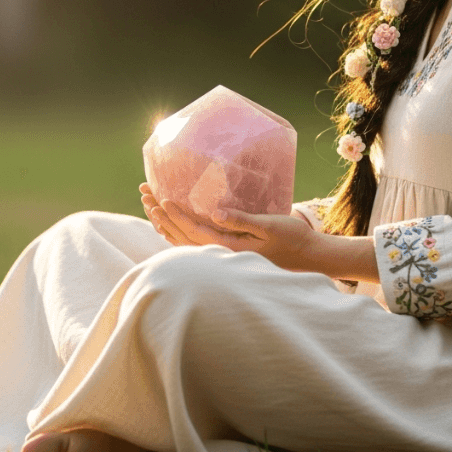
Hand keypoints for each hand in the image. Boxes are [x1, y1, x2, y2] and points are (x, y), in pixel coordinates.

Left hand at [138, 182, 319, 271]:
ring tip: (149, 206)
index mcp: (230, 247)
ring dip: (166, 224)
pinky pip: (195, 244)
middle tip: (144, 195)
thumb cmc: (291, 238)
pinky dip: (178, 233)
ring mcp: (223, 255)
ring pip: (186, 241)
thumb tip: (215, 214)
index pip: (195, 231)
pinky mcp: (227, 252)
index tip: (161, 199)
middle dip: (162, 216)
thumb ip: (242, 221)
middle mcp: (222, 254)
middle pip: (183, 237)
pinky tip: (170, 224)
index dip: (176, 216)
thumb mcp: (269, 226)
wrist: (306, 255)